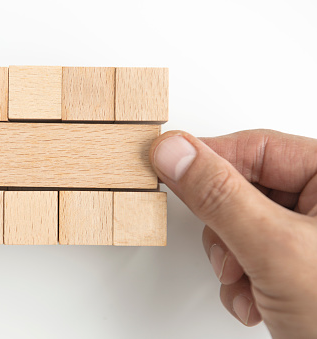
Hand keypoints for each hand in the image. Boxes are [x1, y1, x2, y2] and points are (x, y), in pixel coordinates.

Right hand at [150, 129, 316, 337]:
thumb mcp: (276, 250)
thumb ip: (220, 196)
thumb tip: (176, 153)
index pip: (257, 147)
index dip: (209, 158)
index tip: (170, 164)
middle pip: (242, 187)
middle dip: (222, 226)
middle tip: (224, 245)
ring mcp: (307, 236)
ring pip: (238, 223)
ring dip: (229, 259)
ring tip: (244, 282)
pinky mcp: (294, 263)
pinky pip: (247, 251)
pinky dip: (239, 279)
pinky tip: (255, 299)